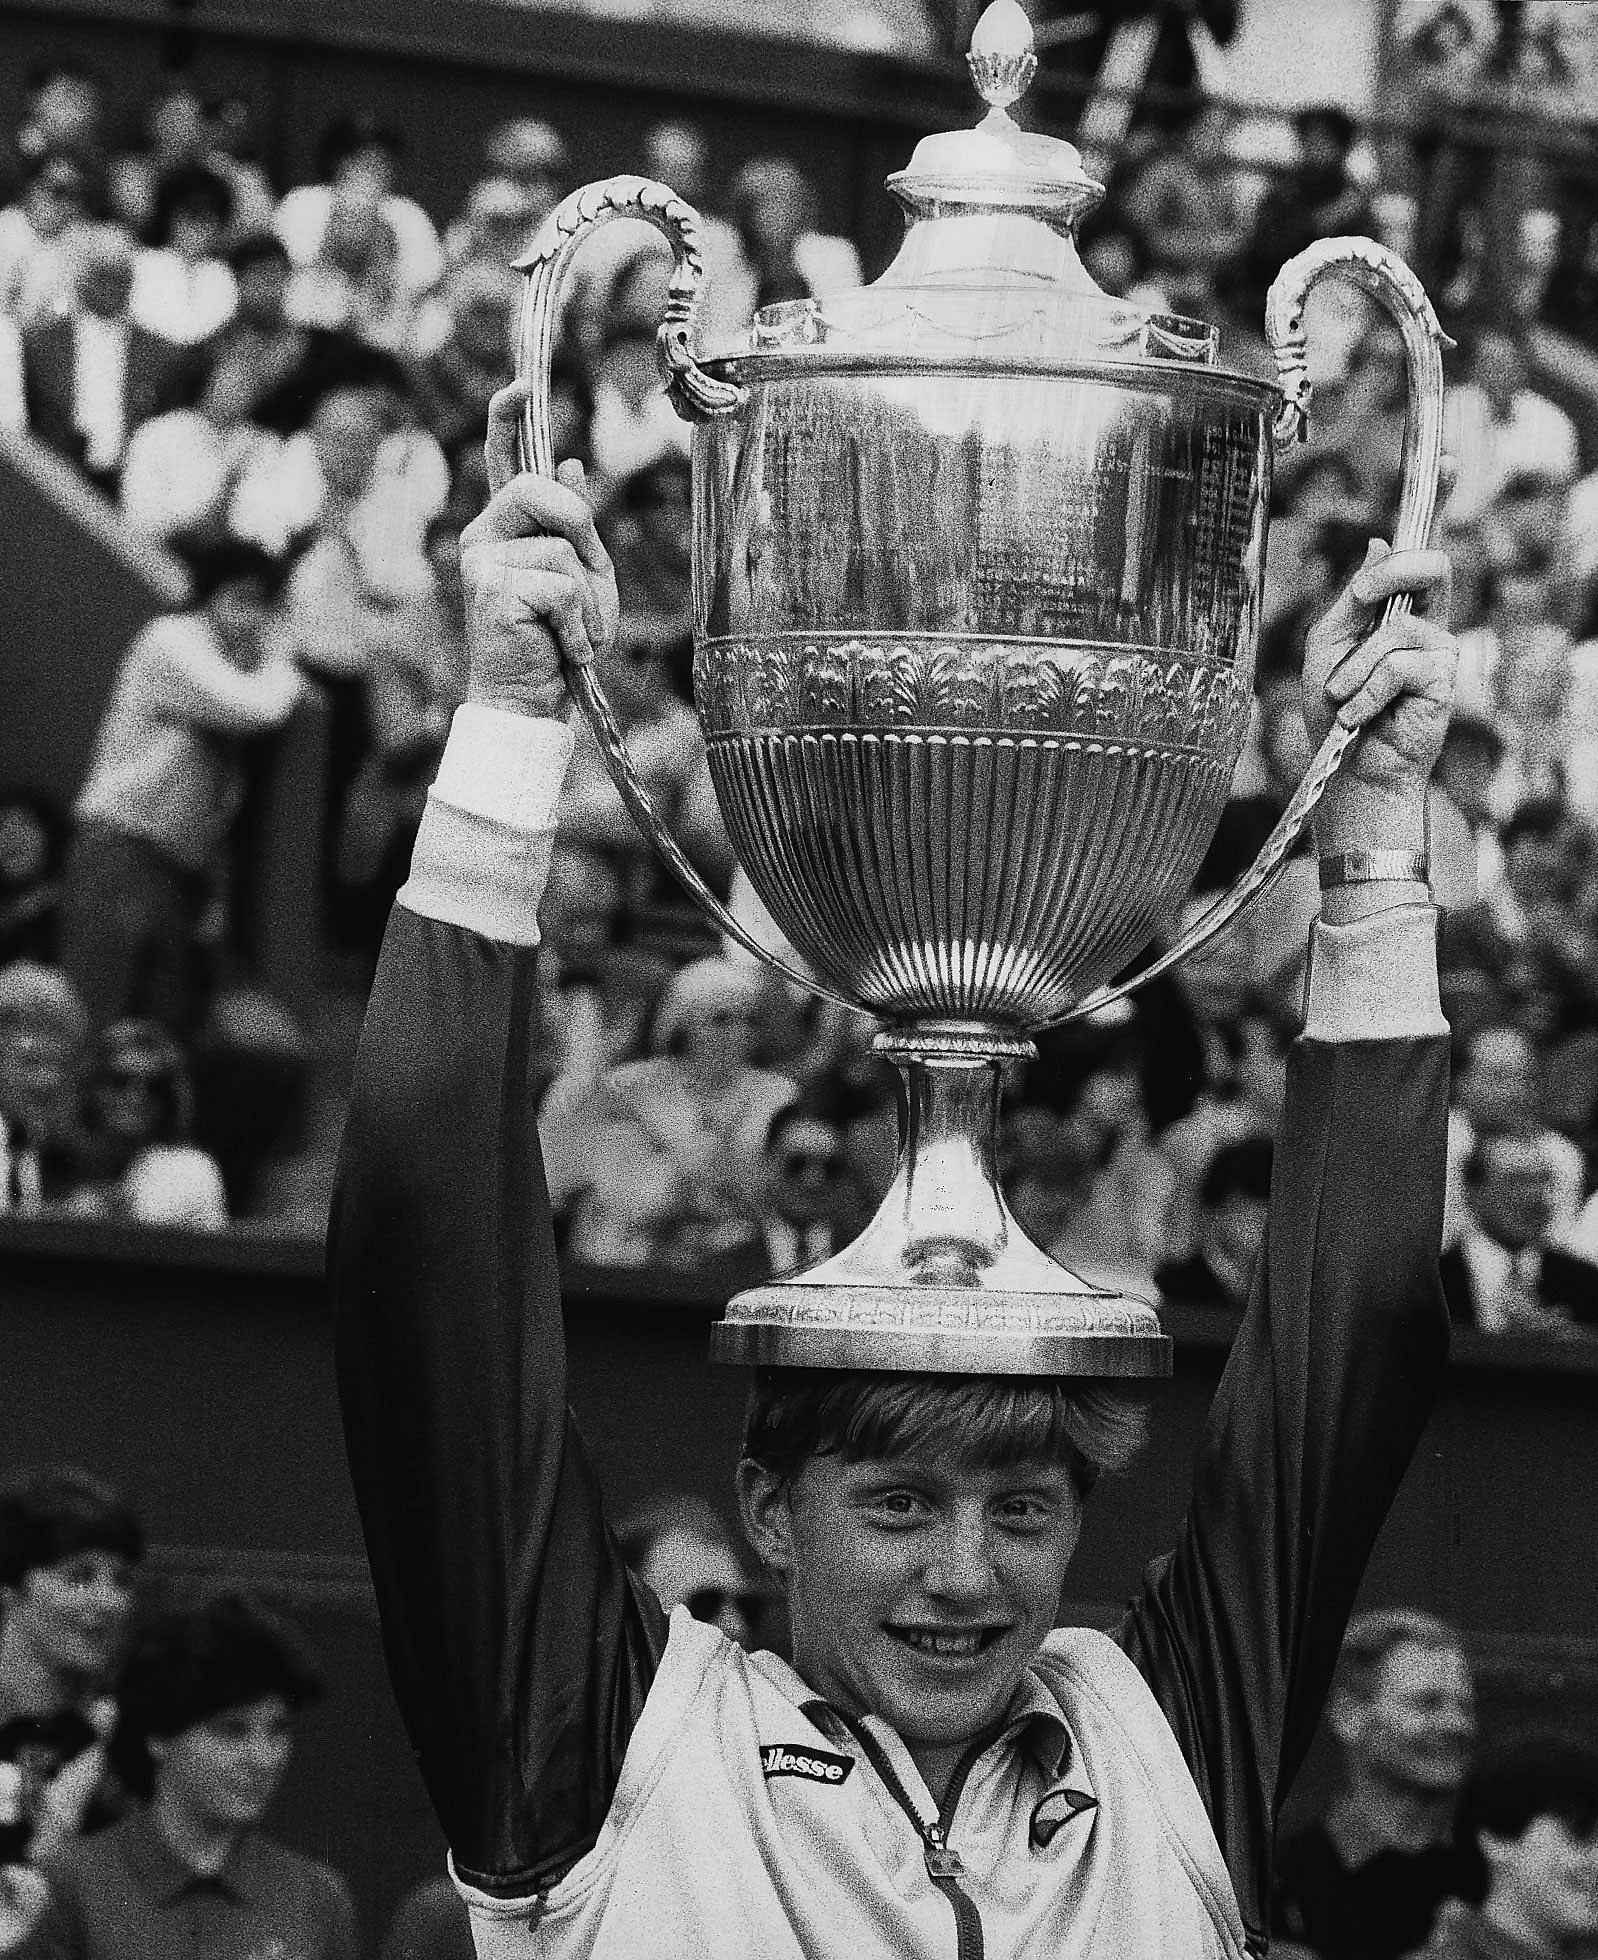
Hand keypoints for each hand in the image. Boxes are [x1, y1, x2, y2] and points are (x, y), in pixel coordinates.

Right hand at [460, 381, 619, 718]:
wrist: (529, 700)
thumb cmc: (558, 642)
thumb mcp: (583, 579)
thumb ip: (576, 526)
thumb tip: (573, 463)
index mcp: (506, 526)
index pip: (503, 459)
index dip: (506, 419)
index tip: (520, 385)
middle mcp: (484, 534)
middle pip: (540, 488)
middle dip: (580, 529)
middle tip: (589, 581)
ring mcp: (481, 560)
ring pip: (560, 548)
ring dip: (586, 599)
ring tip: (573, 632)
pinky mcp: (489, 589)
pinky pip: (560, 586)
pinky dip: (578, 623)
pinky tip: (563, 646)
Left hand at [1302, 539, 1457, 854]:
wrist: (1345, 767)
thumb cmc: (1335, 710)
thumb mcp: (1329, 645)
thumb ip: (1354, 599)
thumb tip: (1379, 542)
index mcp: (1400, 613)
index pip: (1416, 563)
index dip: (1402, 553)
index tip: (1366, 577)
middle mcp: (1428, 627)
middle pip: (1435, 570)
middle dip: (1396, 572)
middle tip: (1361, 594)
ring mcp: (1440, 653)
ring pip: (1396, 631)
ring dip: (1354, 668)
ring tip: (1342, 699)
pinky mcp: (1445, 681)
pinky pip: (1399, 667)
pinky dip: (1367, 693)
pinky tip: (1359, 717)